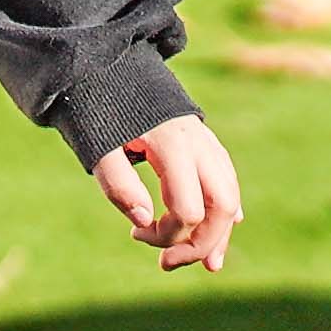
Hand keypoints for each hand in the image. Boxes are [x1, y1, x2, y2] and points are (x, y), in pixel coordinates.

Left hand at [99, 114, 241, 275]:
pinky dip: (227, 207)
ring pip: (230, 195)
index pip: (188, 211)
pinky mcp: (205, 142)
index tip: (134, 232)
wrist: (109, 66)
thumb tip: (144, 221)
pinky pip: (226, 179)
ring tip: (208, 264)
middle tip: (169, 264)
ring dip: (220, 232)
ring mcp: (207, 142)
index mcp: (174, 146)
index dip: (165, 235)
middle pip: (223, 206)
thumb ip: (118, 185)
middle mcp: (200, 144)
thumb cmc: (98, 110)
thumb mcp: (98, 147)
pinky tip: (232, 226)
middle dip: (203, 243)